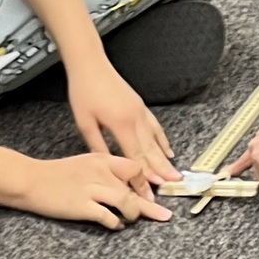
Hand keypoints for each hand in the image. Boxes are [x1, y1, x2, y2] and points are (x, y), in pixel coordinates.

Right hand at [16, 153, 173, 229]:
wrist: (31, 180)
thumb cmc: (56, 173)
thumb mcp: (83, 164)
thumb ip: (104, 171)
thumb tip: (125, 187)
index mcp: (100, 159)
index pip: (134, 167)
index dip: (146, 183)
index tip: (152, 194)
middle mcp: (100, 172)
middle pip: (135, 186)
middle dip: (148, 203)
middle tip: (161, 214)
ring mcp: (92, 189)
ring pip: (127, 202)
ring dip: (134, 214)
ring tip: (131, 220)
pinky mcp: (83, 206)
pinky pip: (109, 217)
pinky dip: (116, 224)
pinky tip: (115, 225)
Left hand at [66, 59, 180, 185]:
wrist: (90, 64)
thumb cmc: (84, 90)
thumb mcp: (85, 122)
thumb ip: (97, 145)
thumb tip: (108, 165)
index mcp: (121, 125)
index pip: (135, 159)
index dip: (143, 179)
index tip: (148, 194)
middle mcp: (135, 119)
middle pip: (150, 152)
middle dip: (160, 173)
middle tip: (171, 188)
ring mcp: (140, 111)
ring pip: (155, 140)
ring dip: (164, 160)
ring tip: (174, 175)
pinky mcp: (140, 105)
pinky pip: (155, 127)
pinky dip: (162, 140)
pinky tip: (167, 150)